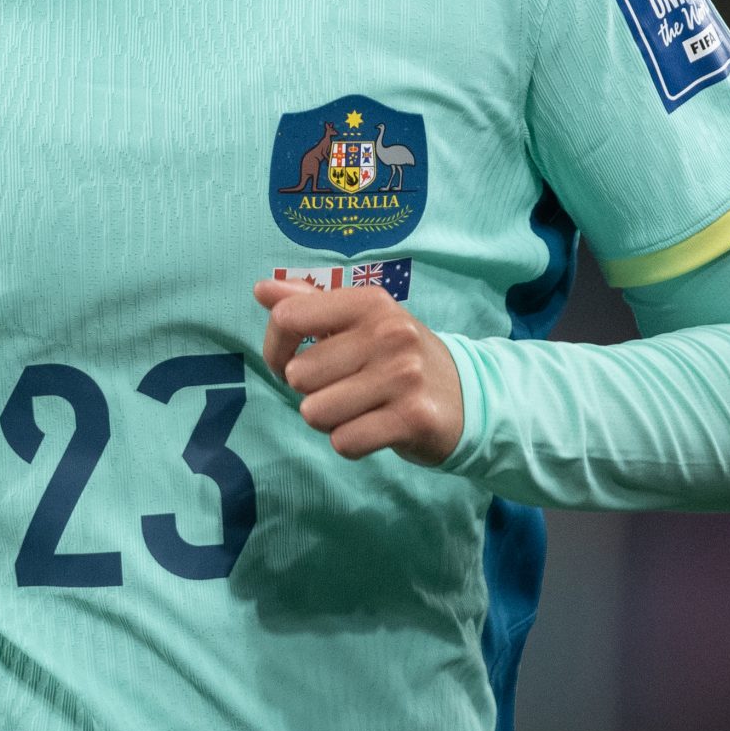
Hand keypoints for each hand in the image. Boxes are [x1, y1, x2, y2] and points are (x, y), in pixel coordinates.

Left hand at [253, 277, 464, 465]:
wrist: (468, 397)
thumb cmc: (398, 357)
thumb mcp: (361, 322)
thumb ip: (309, 304)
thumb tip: (261, 289)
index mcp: (370, 303)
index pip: (289, 318)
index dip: (276, 349)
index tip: (290, 362)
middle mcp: (389, 334)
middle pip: (299, 375)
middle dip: (311, 391)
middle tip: (343, 389)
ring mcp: (404, 376)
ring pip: (316, 412)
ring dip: (329, 420)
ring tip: (358, 408)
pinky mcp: (413, 419)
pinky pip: (344, 441)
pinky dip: (350, 442)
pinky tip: (374, 428)